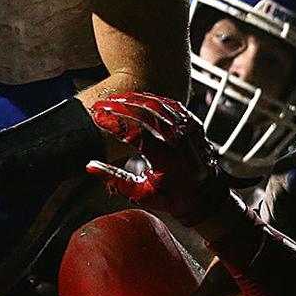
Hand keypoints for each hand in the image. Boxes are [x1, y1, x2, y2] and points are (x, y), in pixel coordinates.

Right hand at [86, 93, 233, 224]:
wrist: (205, 195)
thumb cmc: (172, 197)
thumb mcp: (141, 194)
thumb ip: (114, 180)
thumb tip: (90, 166)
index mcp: (166, 159)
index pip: (135, 132)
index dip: (113, 122)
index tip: (97, 116)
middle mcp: (179, 140)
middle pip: (144, 113)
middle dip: (118, 106)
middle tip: (100, 104)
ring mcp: (188, 129)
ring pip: (156, 104)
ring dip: (132, 99)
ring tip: (113, 99)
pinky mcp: (192, 122)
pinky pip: (170, 103)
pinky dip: (151, 99)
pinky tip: (137, 98)